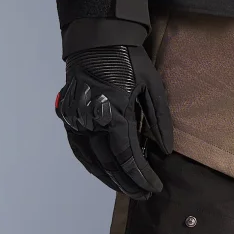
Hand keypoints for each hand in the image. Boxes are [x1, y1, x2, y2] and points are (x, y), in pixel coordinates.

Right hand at [55, 44, 173, 197]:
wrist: (97, 39)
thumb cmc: (129, 60)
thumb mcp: (151, 85)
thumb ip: (158, 119)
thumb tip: (165, 150)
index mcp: (114, 113)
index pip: (128, 156)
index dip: (142, 175)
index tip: (154, 187)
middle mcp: (92, 122)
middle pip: (110, 164)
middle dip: (128, 183)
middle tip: (143, 194)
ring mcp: (77, 121)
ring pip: (92, 161)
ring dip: (109, 178)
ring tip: (126, 188)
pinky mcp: (69, 118)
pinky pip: (79, 149)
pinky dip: (92, 164)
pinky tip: (103, 172)